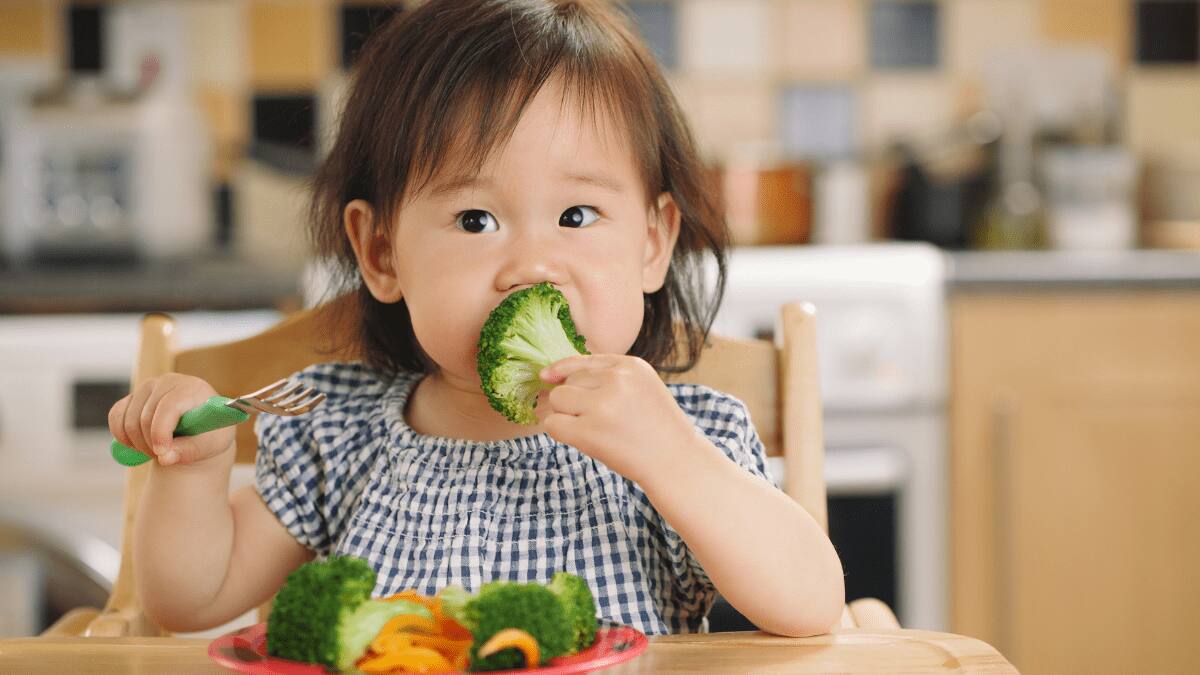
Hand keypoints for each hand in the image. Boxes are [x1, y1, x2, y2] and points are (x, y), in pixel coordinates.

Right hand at [108, 373, 234, 466]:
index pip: (169, 406)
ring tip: (158, 450)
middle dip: (151, 444)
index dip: (161, 431)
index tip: (161, 453)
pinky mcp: (132, 396)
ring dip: (138, 444)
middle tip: (164, 456)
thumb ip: (189, 451)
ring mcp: (148, 387)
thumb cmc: (209, 434)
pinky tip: (138, 444)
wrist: (200, 427)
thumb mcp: (209, 445)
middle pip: (145, 417)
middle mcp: (168, 382)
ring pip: (129, 420)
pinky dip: (122, 436)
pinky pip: (115, 417)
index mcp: (193, 388)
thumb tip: (164, 458)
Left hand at [538, 354, 699, 481]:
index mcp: (631, 366)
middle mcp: (616, 380)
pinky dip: (559, 431)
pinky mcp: (590, 432)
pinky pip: (553, 424)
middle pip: (568, 381)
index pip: (583, 360)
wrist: (677, 462)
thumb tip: (554, 376)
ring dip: (564, 414)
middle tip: (596, 420)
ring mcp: (602, 406)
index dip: (562, 369)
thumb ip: (609, 377)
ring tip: (591, 429)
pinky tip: (579, 439)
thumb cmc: (657, 428)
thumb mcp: (642, 387)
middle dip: (572, 400)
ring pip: (557, 399)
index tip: (547, 376)